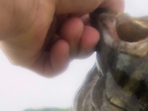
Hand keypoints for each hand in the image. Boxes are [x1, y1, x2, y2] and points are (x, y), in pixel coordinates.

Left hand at [0, 0, 123, 76]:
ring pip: (67, 54)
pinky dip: (60, 59)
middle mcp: (49, 21)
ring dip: (75, 44)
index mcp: (60, 4)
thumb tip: (118, 16)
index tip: (104, 26)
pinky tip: (60, 46)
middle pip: (79, 41)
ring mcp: (38, 40)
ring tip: (71, 29)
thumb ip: (110, 3)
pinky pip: (51, 67)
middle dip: (87, 38)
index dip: (97, 26)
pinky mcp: (28, 58)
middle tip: (90, 33)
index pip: (85, 23)